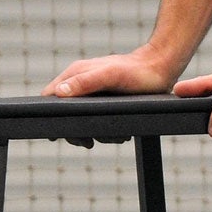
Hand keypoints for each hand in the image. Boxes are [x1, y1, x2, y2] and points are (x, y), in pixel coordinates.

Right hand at [42, 49, 176, 145]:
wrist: (162, 69)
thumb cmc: (138, 71)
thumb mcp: (111, 76)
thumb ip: (85, 82)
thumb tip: (60, 92)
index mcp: (75, 74)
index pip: (50, 96)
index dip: (51, 115)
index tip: (61, 133)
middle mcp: (81, 82)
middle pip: (65, 113)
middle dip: (78, 131)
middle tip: (90, 142)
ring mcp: (92, 92)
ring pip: (83, 120)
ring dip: (97, 133)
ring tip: (116, 136)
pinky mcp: (105, 101)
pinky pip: (97, 120)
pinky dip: (107, 130)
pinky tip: (121, 133)